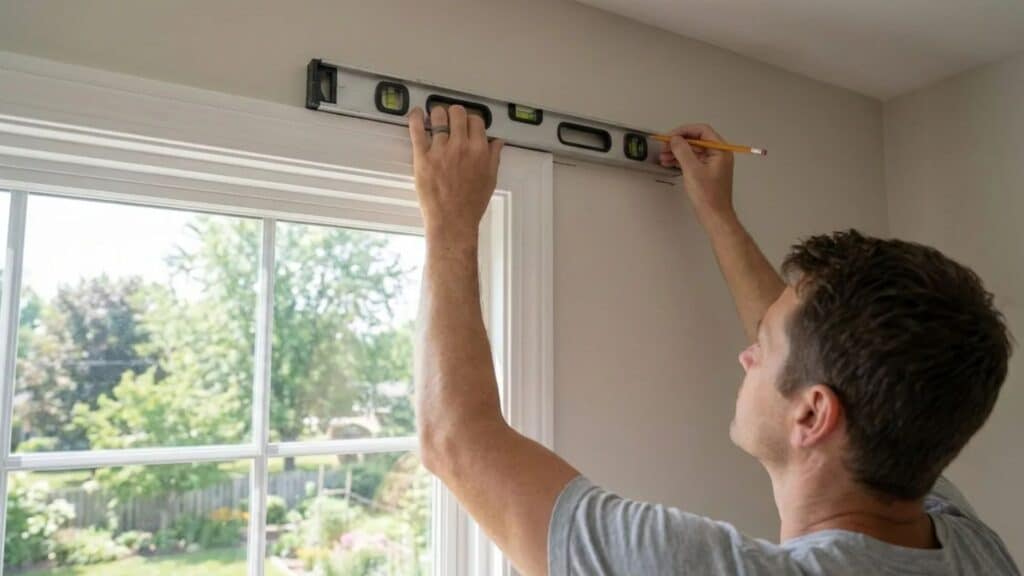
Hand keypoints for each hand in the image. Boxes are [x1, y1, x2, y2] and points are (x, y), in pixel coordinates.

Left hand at [409, 105, 503, 245]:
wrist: (453, 222)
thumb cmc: (471, 205)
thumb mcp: (490, 180)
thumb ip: (494, 157)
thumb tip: (497, 142)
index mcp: (480, 151)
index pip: (476, 120)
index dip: (470, 120)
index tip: (466, 124)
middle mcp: (461, 147)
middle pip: (458, 113)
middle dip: (454, 114)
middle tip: (450, 121)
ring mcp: (441, 150)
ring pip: (439, 116)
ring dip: (437, 115)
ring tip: (435, 120)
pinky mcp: (423, 157)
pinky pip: (418, 129)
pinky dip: (417, 117)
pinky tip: (418, 114)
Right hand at [659, 123, 734, 222]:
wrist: (714, 216)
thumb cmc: (708, 196)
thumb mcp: (692, 170)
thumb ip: (683, 151)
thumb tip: (675, 139)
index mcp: (720, 150)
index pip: (702, 131)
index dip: (684, 131)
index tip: (671, 136)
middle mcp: (719, 154)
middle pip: (697, 140)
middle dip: (679, 142)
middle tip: (665, 146)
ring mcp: (713, 164)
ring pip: (693, 150)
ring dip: (678, 152)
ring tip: (664, 156)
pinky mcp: (707, 172)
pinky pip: (693, 160)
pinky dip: (681, 160)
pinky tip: (669, 162)